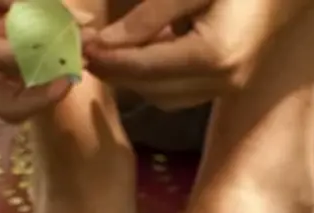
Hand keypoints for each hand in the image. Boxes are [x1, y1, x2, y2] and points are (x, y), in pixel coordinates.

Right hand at [0, 0, 73, 121]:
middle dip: (47, 96)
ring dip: (44, 93)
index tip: (80, 48)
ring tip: (68, 64)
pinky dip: (34, 85)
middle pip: (10, 106)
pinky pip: (10, 96)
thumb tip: (85, 23)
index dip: (49, 58)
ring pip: (13, 107)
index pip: (13, 62)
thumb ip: (41, 4)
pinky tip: (51, 62)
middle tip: (74, 74)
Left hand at [85, 0, 313, 109]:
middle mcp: (223, 82)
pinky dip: (158, 76)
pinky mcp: (231, 84)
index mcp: (215, 55)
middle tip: (87, 51)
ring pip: (164, 97)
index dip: (109, 60)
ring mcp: (230, 87)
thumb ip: (150, 15)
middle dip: (117, 73)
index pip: (145, 68)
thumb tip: (103, 44)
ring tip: (112, 49)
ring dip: (136, 77)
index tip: (82, 48)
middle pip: (151, 90)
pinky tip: (147, 48)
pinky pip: (182, 91)